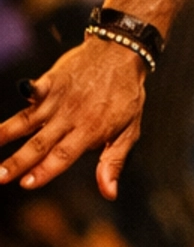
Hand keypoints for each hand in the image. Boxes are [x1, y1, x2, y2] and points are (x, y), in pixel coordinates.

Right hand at [0, 37, 146, 199]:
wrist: (123, 53)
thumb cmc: (126, 96)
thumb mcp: (129, 130)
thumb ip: (114, 161)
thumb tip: (109, 193)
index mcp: (90, 131)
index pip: (63, 155)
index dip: (45, 170)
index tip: (26, 184)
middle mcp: (71, 117)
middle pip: (40, 143)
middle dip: (17, 161)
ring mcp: (59, 99)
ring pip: (28, 120)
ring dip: (6, 134)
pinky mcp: (51, 81)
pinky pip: (34, 89)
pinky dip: (27, 91)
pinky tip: (20, 92)